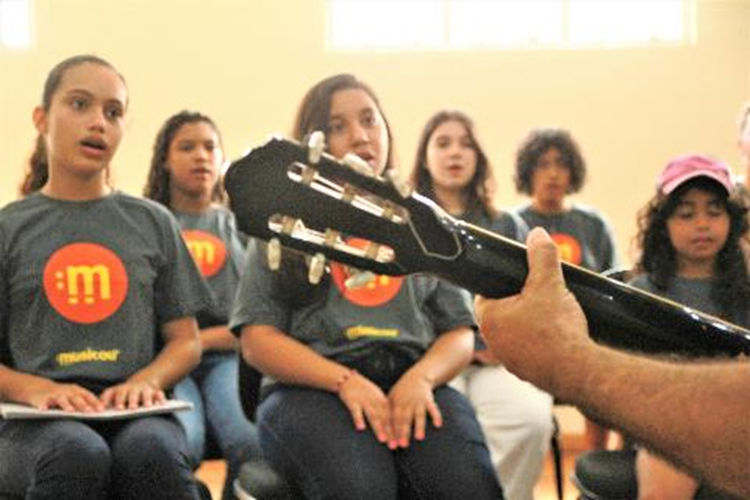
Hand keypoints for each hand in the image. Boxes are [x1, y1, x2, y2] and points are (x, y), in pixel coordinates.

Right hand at [24, 379, 103, 412]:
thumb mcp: (73, 395)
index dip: (94, 402)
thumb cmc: (61, 394)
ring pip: (61, 399)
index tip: (102, 410)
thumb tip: (100, 411)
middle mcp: (66, 391)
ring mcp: (54, 394)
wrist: (39, 388)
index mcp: (76, 390)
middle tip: (90, 412)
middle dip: (83, 405)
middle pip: (76, 398)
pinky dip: (43, 406)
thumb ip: (84, 401)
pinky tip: (44, 409)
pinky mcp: (41, 398)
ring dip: (66, 404)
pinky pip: (42, 402)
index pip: (87, 396)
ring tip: (70, 411)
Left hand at [100, 380, 165, 409]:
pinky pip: (159, 393)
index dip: (118, 400)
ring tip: (148, 406)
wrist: (143, 381)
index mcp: (121, 390)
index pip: (117, 394)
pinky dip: (160, 398)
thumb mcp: (114, 393)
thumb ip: (105, 400)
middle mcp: (133, 389)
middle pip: (132, 394)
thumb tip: (97, 409)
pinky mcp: (155, 391)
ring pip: (146, 394)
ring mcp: (144, 389)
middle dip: (132, 400)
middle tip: (132, 408)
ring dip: (147, 399)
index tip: (118, 408)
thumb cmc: (125, 392)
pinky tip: (162, 403)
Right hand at [337, 372, 393, 445]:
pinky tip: (361, 428)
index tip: (400, 443)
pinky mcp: (352, 401)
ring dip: (378, 428)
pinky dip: (359, 419)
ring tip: (383, 439)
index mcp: (383, 401)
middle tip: (394, 445)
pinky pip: (356, 411)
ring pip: (372, 416)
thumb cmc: (365, 392)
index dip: (396, 430)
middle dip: (390, 433)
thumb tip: (395, 427)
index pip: (392, 418)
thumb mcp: (378, 399)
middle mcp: (376, 402)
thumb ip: (385, 411)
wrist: (349, 379)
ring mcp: (364, 401)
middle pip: (384, 419)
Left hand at [387, 370, 441, 448]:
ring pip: (418, 415)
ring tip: (419, 438)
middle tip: (403, 445)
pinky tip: (438, 425)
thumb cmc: (402, 391)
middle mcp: (407, 403)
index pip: (392, 419)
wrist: (417, 377)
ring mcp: (418, 402)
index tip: (391, 444)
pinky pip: (433, 408)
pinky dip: (436, 416)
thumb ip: (386, 412)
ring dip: (419, 426)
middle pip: (404, 420)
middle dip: (403, 432)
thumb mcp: (391, 398)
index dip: (391, 431)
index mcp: (396, 403)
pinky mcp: (429, 400)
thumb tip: (379, 431)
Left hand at [475, 228, 589, 393]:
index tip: (519, 279)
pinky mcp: (528, 374)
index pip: (485, 295)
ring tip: (551, 315)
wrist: (579, 370)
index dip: (501, 284)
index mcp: (489, 319)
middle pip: (502, 314)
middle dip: (518, 303)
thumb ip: (541, 256)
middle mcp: (494, 342)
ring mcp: (510, 361)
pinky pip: (530, 352)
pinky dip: (542, 344)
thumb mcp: (549, 283)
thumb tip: (537, 234)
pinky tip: (559, 337)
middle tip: (538, 294)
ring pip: (516, 334)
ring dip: (529, 325)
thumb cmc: (557, 328)